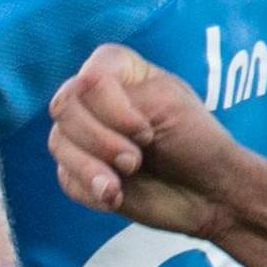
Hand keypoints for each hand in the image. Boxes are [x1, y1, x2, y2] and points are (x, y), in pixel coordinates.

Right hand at [49, 45, 255, 235]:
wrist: (209, 194)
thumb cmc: (196, 142)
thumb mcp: (165, 106)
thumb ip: (117, 99)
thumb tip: (66, 117)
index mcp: (119, 70)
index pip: (90, 77)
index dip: (112, 108)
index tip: (146, 131)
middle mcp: (96, 99)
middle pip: (64, 107)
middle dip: (100, 140)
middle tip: (136, 160)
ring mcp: (86, 136)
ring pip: (58, 143)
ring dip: (92, 167)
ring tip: (125, 180)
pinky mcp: (83, 172)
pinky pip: (65, 177)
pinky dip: (91, 190)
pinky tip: (116, 196)